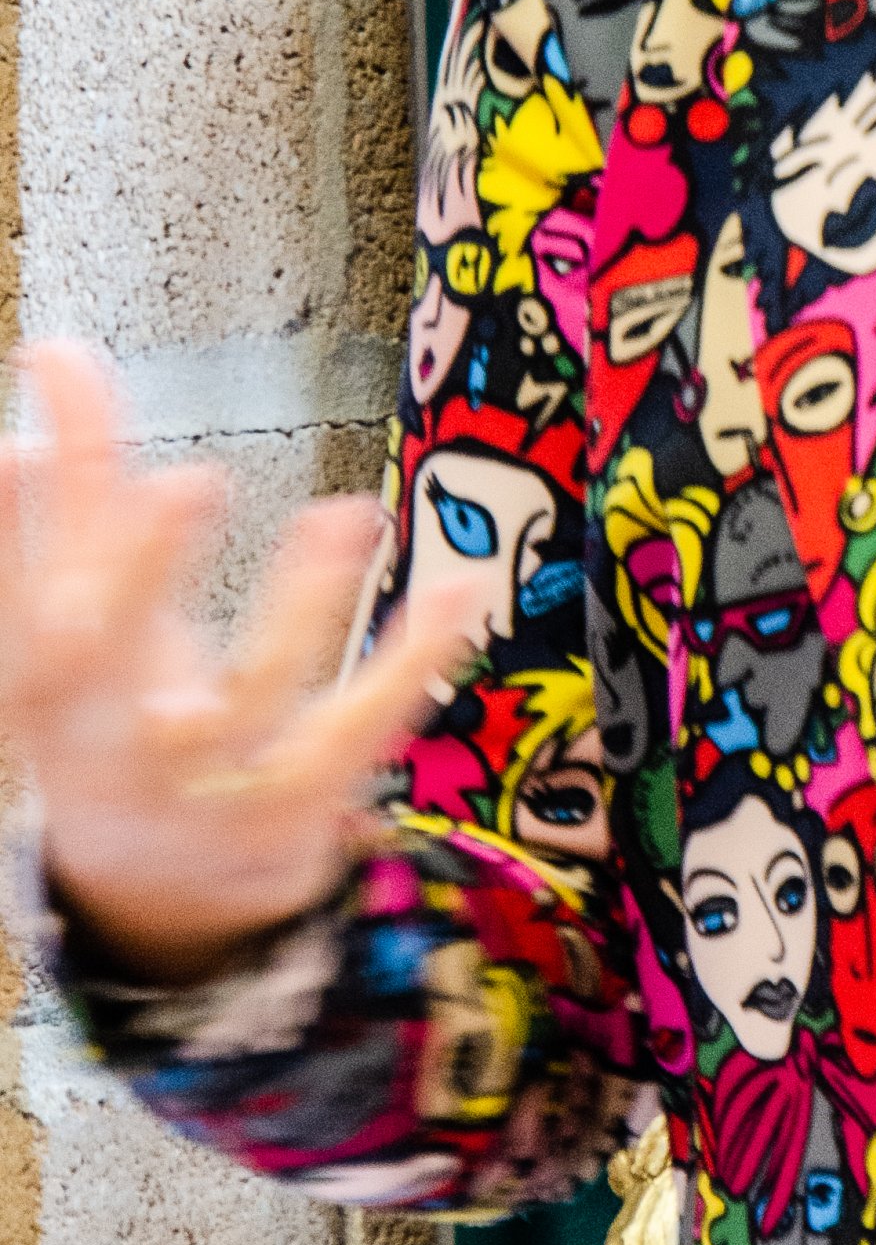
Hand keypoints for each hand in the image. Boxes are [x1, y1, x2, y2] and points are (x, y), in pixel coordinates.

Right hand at [0, 344, 474, 987]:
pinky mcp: (301, 804)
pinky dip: (414, 663)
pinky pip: (361, 731)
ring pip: (249, 703)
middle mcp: (112, 741)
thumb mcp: (82, 612)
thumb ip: (77, 486)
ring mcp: (207, 783)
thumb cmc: (114, 714)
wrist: (159, 895)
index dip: (13, 538)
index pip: (20, 612)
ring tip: (341, 513)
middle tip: (186, 479)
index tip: (18, 450)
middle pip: (113, 668)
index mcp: (49, 691)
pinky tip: (462, 590)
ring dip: (297, 609)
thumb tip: (53, 349)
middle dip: (140, 574)